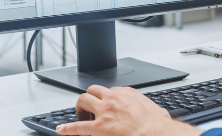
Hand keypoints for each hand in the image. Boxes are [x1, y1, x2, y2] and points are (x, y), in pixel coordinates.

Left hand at [55, 85, 201, 135]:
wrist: (156, 133)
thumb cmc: (158, 125)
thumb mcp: (157, 111)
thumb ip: (151, 109)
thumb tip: (159, 114)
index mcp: (128, 94)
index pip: (112, 90)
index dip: (107, 98)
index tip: (106, 103)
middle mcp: (114, 99)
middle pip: (94, 89)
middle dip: (90, 97)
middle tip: (89, 107)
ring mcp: (104, 112)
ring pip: (84, 100)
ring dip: (80, 107)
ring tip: (80, 115)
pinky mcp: (98, 128)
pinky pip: (78, 127)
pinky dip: (67, 128)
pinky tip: (61, 130)